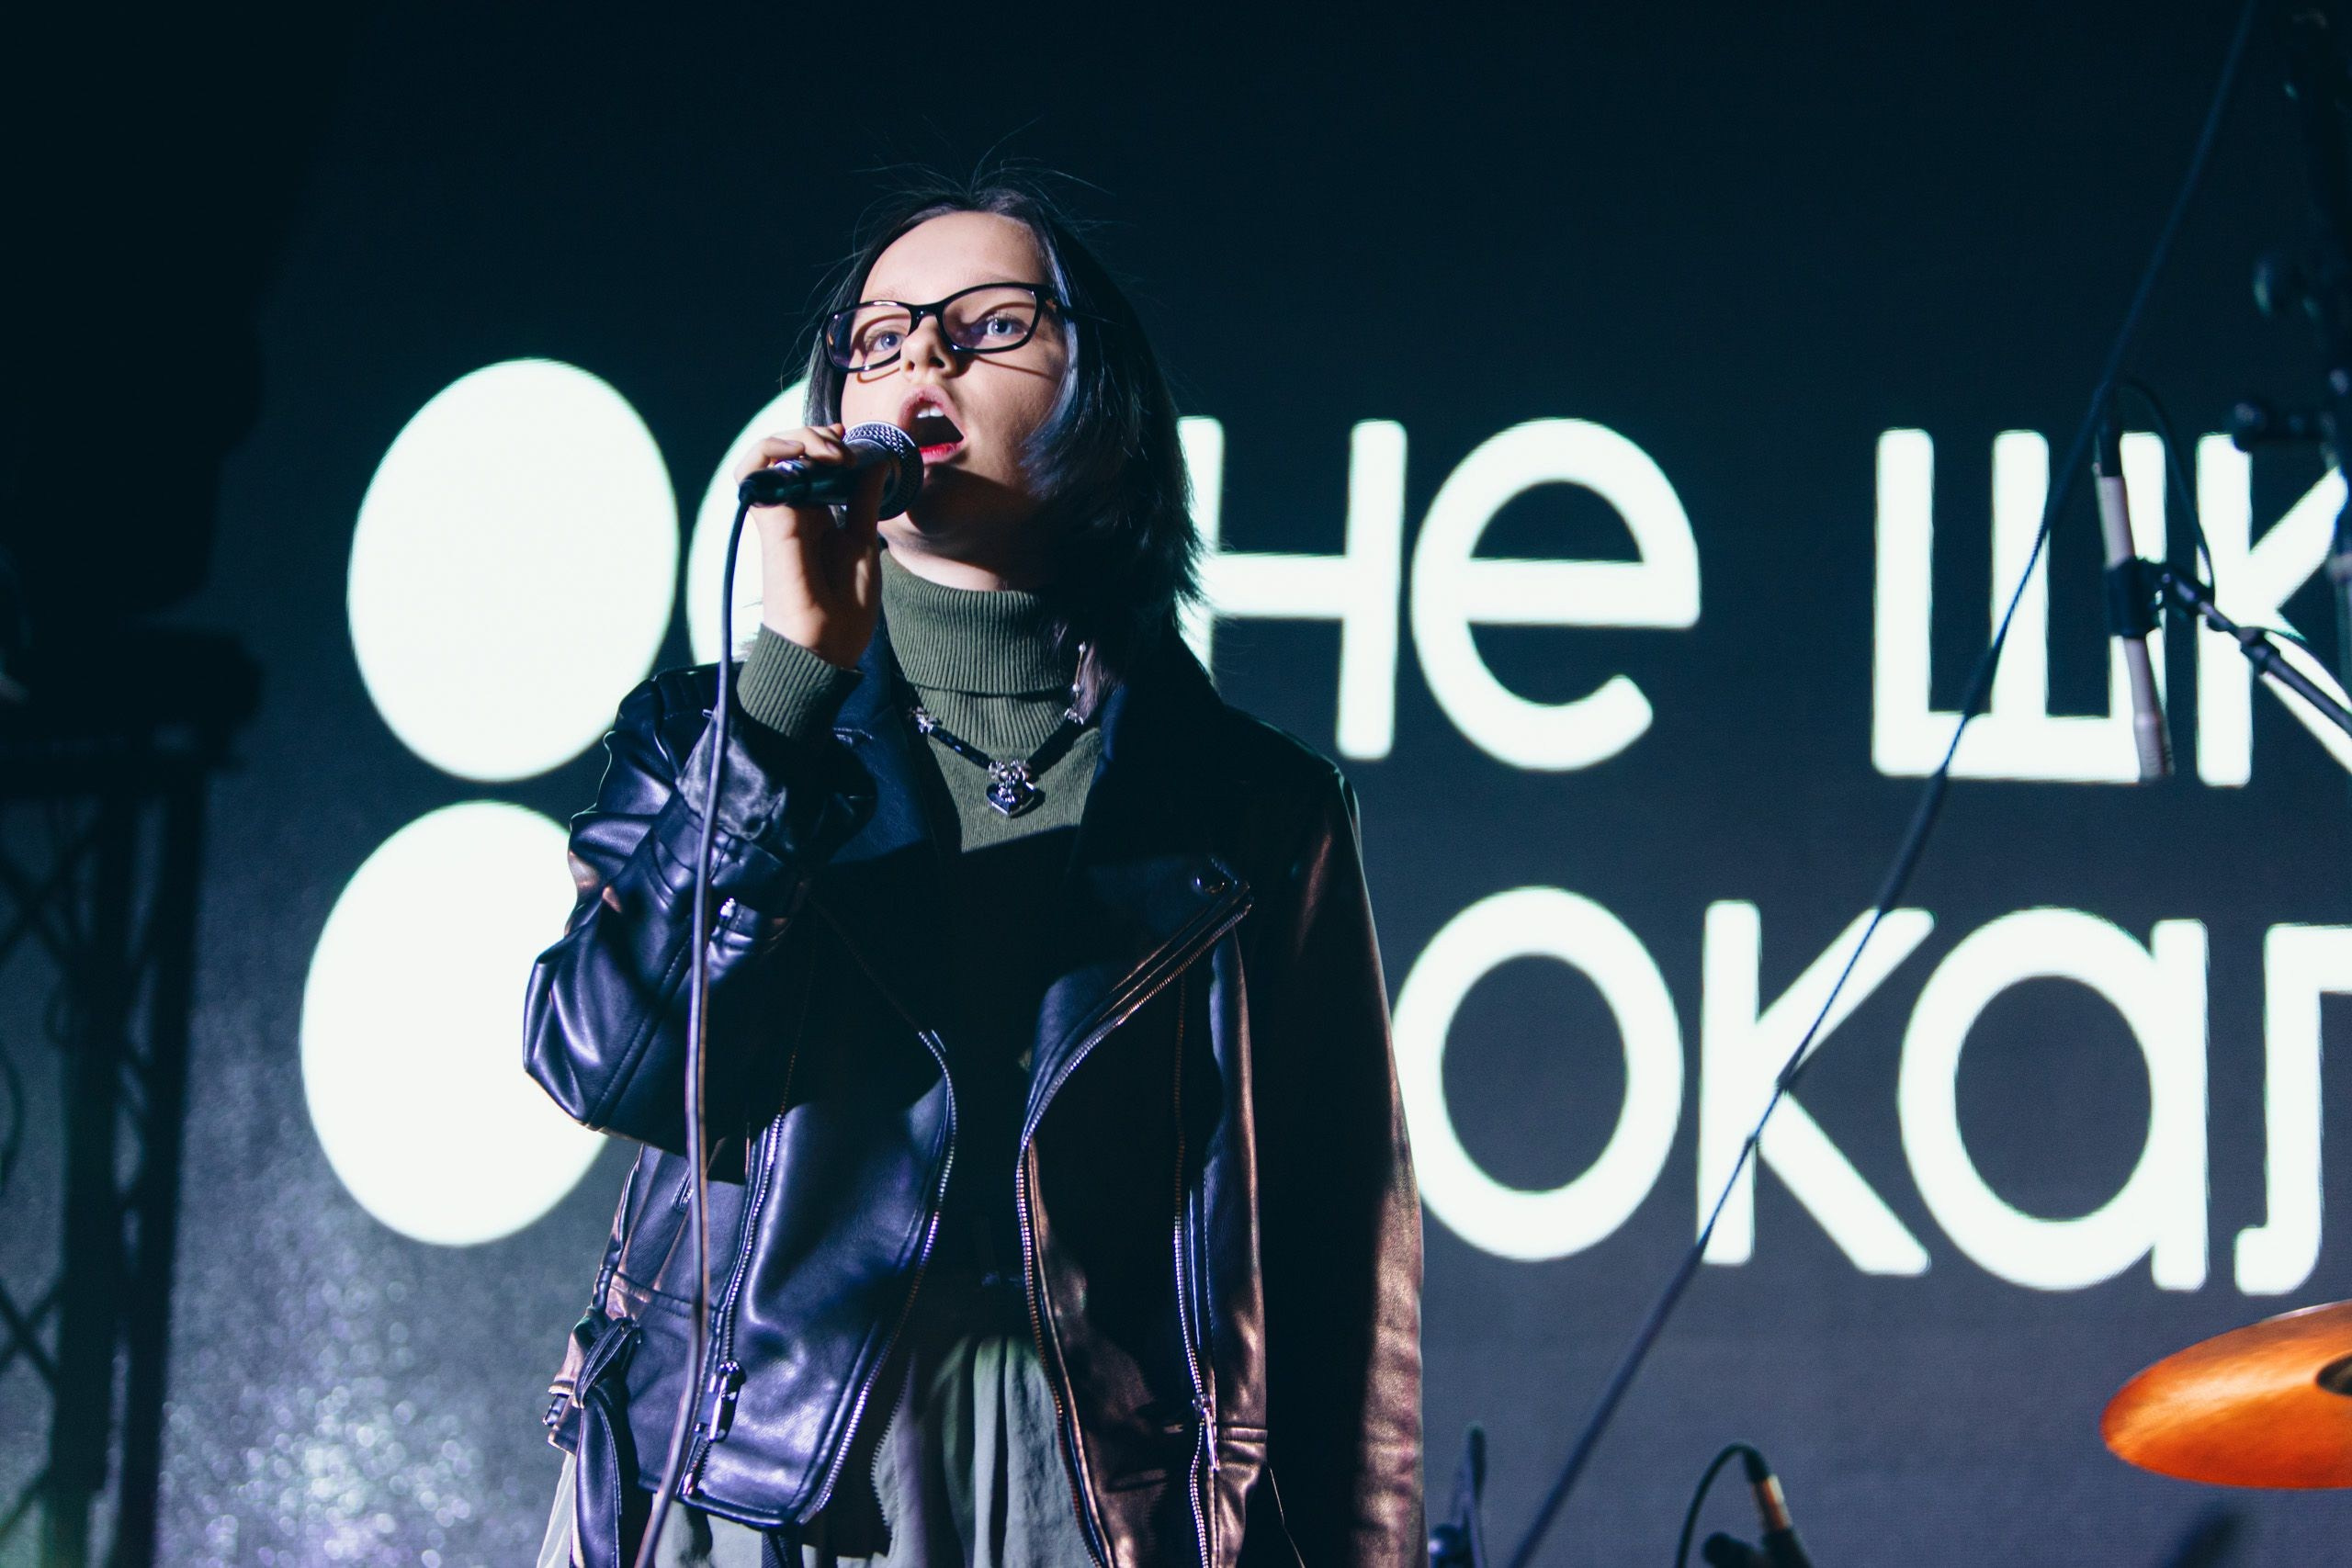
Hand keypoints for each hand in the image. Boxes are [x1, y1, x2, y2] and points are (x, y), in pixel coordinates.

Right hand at [731, 423, 887, 667]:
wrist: (826, 646)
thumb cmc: (845, 608)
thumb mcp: (864, 543)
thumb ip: (864, 502)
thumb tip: (877, 463)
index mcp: (816, 517)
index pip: (811, 465)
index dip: (827, 444)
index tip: (853, 443)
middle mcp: (793, 511)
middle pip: (790, 453)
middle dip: (816, 436)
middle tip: (844, 445)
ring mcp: (778, 513)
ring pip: (768, 453)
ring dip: (797, 439)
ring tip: (829, 449)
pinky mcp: (767, 519)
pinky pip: (752, 471)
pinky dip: (774, 450)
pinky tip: (807, 454)